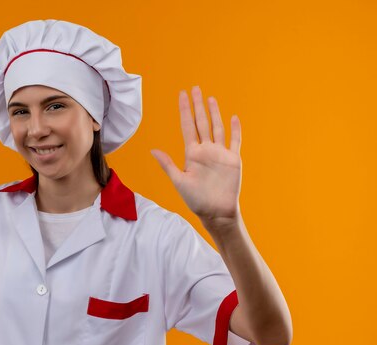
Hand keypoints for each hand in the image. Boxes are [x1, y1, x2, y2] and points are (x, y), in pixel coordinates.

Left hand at [150, 85, 241, 229]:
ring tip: (210, 98)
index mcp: (192, 154)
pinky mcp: (233, 160)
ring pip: (217, 128)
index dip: (184, 110)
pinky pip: (235, 141)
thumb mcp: (179, 181)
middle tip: (195, 89)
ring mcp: (220, 154)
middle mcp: (206, 150)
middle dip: (197, 106)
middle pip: (201, 122)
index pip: (187, 126)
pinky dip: (235, 129)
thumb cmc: (196, 200)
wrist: (216, 211)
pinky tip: (233, 117)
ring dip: (214, 113)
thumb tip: (153, 150)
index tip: (181, 95)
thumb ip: (168, 164)